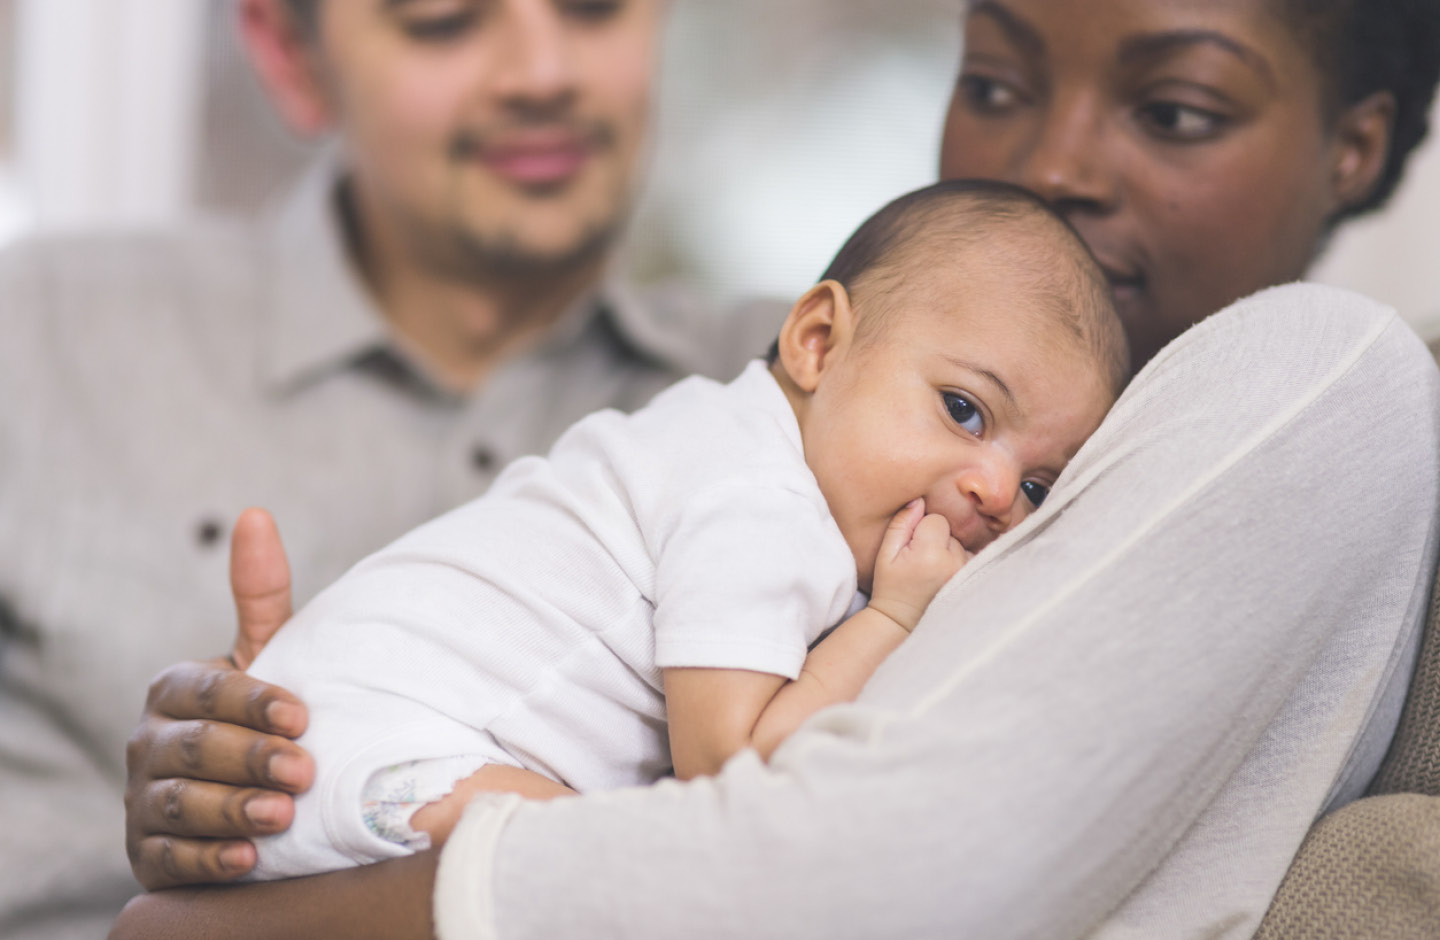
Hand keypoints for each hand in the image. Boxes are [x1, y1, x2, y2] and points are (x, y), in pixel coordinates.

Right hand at [124, 509, 314, 888]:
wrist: (248, 793)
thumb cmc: (262, 715)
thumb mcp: (266, 656)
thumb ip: (261, 595)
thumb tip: (254, 513)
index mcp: (175, 690)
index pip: (207, 692)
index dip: (253, 703)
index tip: (303, 715)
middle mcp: (150, 744)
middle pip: (193, 749)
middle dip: (248, 758)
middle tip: (303, 769)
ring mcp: (145, 801)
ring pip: (180, 805)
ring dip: (232, 811)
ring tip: (282, 815)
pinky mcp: (151, 855)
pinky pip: (174, 859)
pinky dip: (211, 860)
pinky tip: (250, 859)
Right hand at [868, 499, 968, 631]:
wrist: (903, 620)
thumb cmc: (891, 585)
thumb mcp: (886, 553)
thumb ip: (902, 523)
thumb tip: (918, 500)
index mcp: (931, 554)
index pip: (937, 519)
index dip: (923, 528)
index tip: (914, 545)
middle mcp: (954, 563)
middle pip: (951, 531)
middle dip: (938, 539)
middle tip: (923, 559)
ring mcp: (967, 573)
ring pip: (962, 544)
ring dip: (951, 550)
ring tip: (934, 569)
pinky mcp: (974, 580)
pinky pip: (973, 556)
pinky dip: (962, 560)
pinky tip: (947, 573)